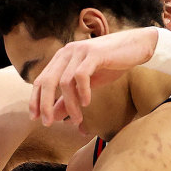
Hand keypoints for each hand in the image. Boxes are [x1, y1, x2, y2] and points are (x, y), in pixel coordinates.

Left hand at [30, 27, 157, 125]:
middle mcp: (67, 52)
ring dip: (69, 104)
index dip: (36, 99)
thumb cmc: (110, 65)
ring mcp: (80, 51)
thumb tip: (53, 116)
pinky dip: (82, 92)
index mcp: (61, 58)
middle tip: (48, 123)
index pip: (41, 80)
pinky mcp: (94, 53)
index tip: (35, 118)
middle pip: (48, 81)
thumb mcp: (86, 85)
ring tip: (77, 119)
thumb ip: (69, 98)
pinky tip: (87, 103)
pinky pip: (81, 75)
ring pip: (65, 82)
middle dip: (45, 104)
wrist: (136, 47)